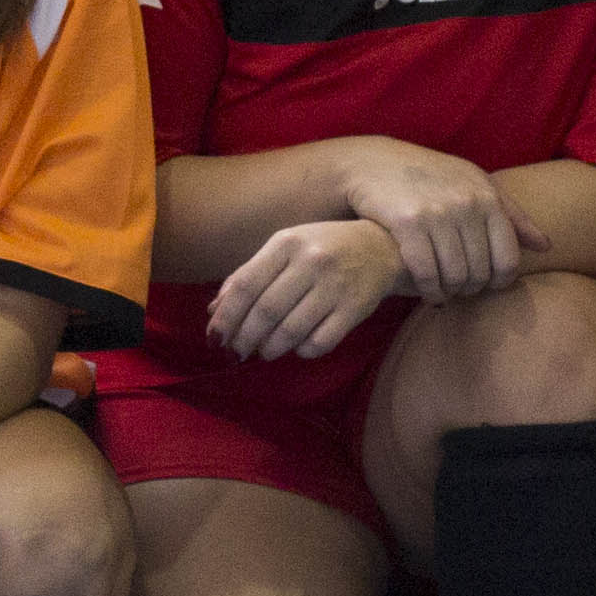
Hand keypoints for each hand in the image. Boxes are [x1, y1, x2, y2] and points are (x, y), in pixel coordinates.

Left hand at [205, 216, 406, 361]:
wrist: (381, 246)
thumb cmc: (321, 247)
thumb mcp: (284, 247)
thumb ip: (249, 273)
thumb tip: (214, 309)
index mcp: (285, 243)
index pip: (245, 285)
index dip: (226, 316)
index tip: (214, 337)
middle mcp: (310, 262)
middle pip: (266, 311)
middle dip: (245, 338)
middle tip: (235, 352)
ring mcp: (335, 286)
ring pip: (292, 330)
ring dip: (270, 348)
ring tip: (262, 353)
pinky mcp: (355, 308)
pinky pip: (321, 341)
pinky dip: (302, 351)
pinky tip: (296, 349)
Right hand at [332, 142, 523, 302]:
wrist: (373, 162)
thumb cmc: (432, 176)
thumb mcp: (475, 184)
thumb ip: (512, 216)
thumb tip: (546, 247)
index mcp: (487, 197)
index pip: (508, 258)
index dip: (501, 281)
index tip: (488, 286)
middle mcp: (466, 204)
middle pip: (481, 271)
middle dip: (472, 288)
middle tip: (462, 291)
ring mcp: (436, 213)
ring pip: (454, 275)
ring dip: (451, 292)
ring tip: (446, 293)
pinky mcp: (406, 223)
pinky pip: (426, 272)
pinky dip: (429, 290)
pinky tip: (428, 293)